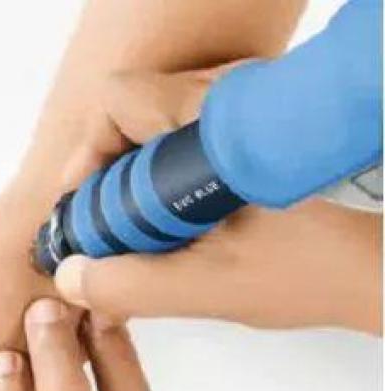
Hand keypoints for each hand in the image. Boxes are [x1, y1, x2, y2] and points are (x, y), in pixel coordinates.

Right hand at [54, 67, 381, 333]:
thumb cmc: (319, 268)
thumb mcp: (210, 288)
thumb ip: (131, 285)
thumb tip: (73, 278)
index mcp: (211, 126)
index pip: (118, 102)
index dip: (89, 156)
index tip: (88, 205)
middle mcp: (230, 101)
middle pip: (136, 111)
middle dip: (114, 173)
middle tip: (118, 227)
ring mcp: (249, 110)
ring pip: (164, 125)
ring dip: (145, 178)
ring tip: (155, 232)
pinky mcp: (263, 130)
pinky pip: (194, 138)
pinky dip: (177, 177)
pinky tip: (190, 224)